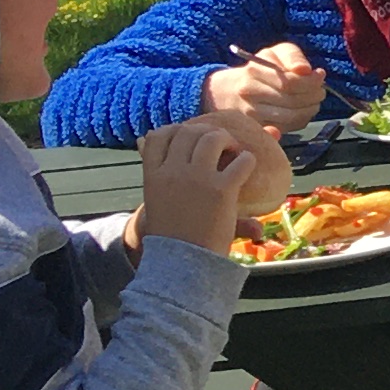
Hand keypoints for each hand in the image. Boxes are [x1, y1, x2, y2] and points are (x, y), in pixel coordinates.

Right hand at [134, 115, 276, 256]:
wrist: (179, 260)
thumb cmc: (169, 228)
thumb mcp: (154, 193)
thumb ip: (154, 166)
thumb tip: (140, 138)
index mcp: (153, 174)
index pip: (159, 135)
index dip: (176, 129)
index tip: (189, 135)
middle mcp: (172, 172)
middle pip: (189, 132)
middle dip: (206, 130)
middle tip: (219, 142)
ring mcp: (197, 179)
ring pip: (213, 138)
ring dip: (227, 139)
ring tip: (234, 150)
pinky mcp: (221, 190)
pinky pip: (241, 161)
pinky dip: (248, 159)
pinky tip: (246, 167)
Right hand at [205, 43, 322, 127]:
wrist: (229, 91)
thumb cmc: (260, 70)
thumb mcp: (275, 54)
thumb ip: (292, 57)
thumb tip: (305, 69)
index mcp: (253, 72)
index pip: (289, 82)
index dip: (311, 82)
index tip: (320, 76)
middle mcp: (249, 94)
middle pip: (292, 101)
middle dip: (313, 96)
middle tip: (320, 91)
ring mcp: (250, 114)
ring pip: (291, 117)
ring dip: (310, 109)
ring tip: (314, 101)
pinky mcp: (256, 128)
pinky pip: (287, 127)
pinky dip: (301, 120)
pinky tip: (302, 111)